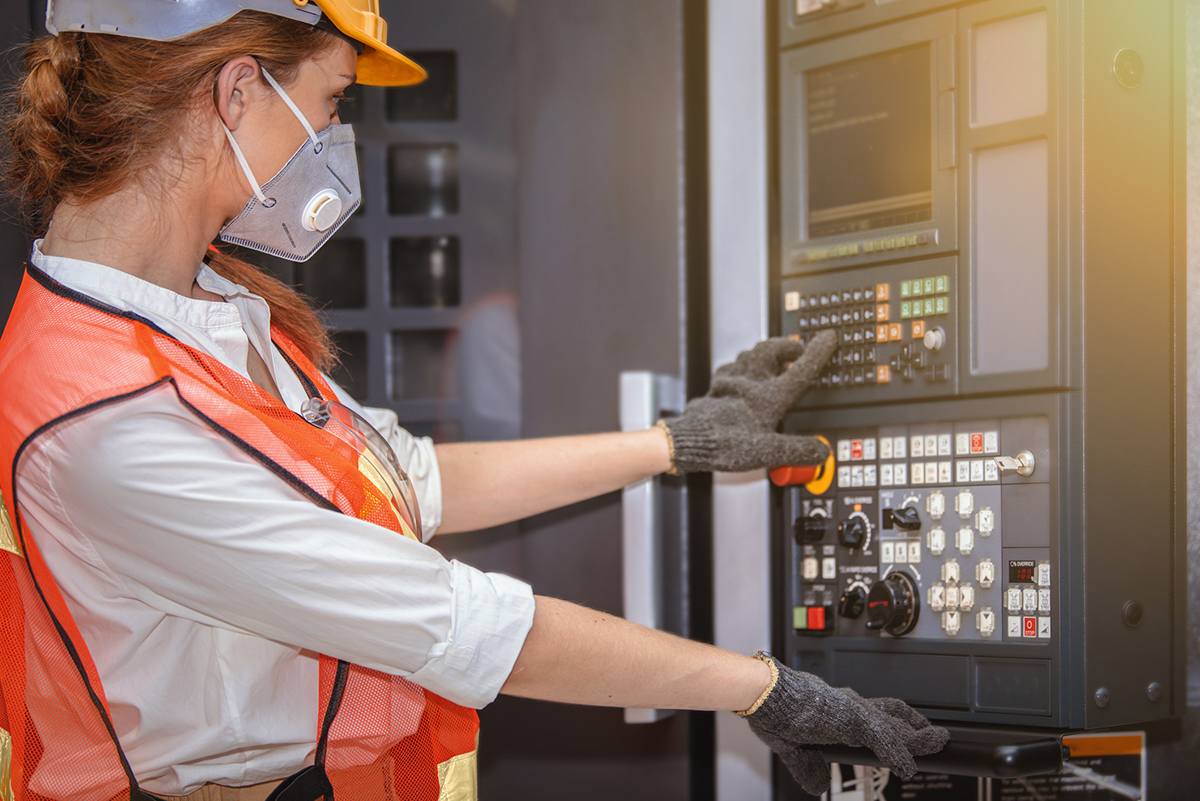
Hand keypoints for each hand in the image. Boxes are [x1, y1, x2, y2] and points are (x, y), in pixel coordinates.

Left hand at [660, 330, 836, 473]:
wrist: (691, 440)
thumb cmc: (727, 443)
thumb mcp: (770, 452)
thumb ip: (799, 451)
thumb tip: (821, 452)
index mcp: (770, 396)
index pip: (801, 369)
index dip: (818, 352)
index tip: (828, 337)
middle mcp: (751, 383)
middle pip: (771, 350)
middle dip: (786, 345)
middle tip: (796, 349)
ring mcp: (731, 382)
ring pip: (749, 355)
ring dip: (763, 353)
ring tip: (772, 358)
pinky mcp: (716, 387)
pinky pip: (730, 367)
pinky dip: (741, 366)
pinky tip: (741, 374)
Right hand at [742, 654, 949, 794]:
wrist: (766, 695)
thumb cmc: (773, 711)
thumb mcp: (794, 746)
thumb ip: (808, 767)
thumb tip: (815, 786)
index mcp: (838, 708)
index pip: (876, 712)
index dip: (896, 721)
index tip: (909, 729)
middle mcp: (850, 705)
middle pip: (894, 714)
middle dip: (916, 726)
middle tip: (936, 736)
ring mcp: (854, 711)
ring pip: (895, 726)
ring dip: (918, 738)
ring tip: (938, 743)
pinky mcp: (852, 719)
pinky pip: (883, 739)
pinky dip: (898, 753)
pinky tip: (908, 767)